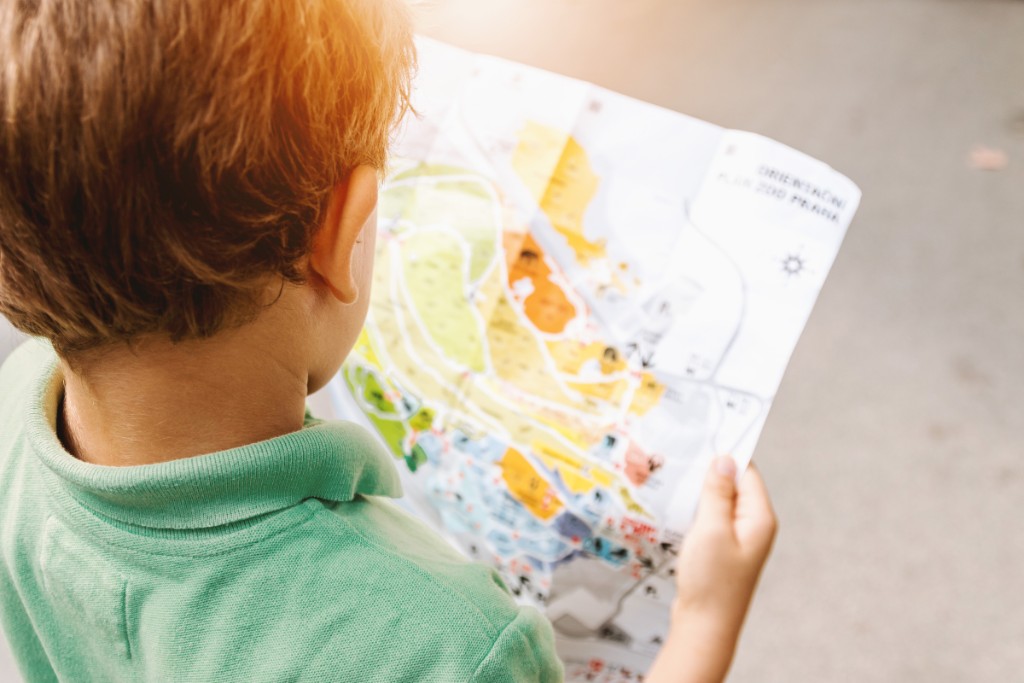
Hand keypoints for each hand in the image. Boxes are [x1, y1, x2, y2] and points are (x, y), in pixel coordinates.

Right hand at [647, 457, 776, 682]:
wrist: (704, 626)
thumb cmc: (711, 580)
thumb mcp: (712, 529)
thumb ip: (718, 492)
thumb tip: (725, 459)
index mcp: (759, 517)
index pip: (746, 471)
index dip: (725, 452)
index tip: (701, 434)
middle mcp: (753, 526)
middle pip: (732, 484)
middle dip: (708, 470)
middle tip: (679, 453)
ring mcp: (737, 539)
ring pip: (718, 502)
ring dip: (699, 491)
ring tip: (673, 476)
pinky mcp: (721, 550)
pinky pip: (710, 519)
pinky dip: (694, 510)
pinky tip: (675, 506)